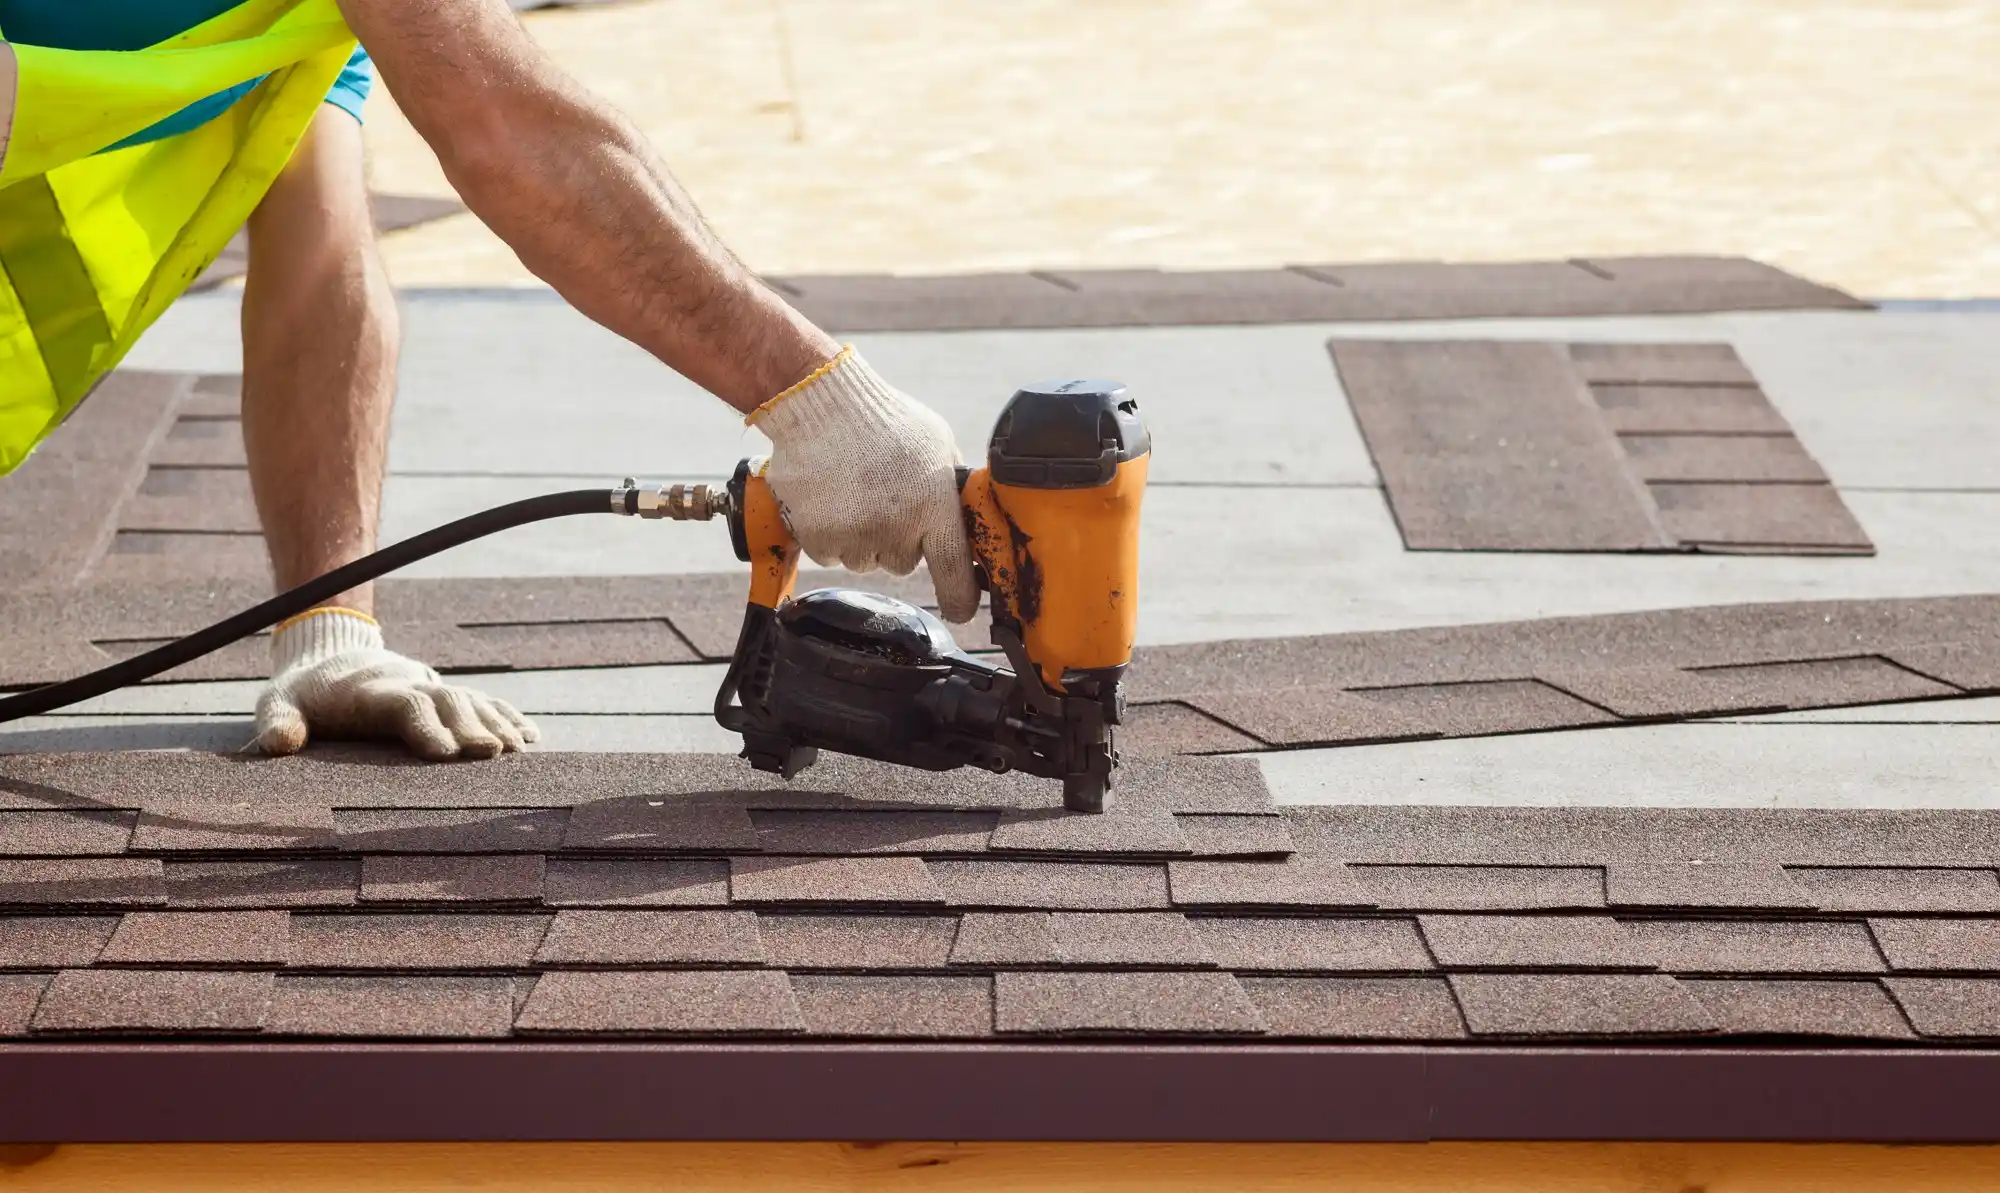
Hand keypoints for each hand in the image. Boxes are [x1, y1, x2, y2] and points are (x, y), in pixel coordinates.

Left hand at [252, 609, 538, 760]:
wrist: (330, 653)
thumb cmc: (301, 694)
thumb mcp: (276, 703)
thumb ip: (278, 722)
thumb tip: (278, 745)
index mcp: (369, 691)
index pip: (403, 703)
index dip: (425, 725)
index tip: (445, 754)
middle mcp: (407, 684)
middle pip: (448, 700)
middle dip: (472, 726)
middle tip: (492, 754)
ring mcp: (430, 686)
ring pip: (470, 699)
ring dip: (496, 723)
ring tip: (518, 750)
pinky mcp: (444, 693)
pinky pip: (484, 701)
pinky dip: (508, 716)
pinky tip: (530, 737)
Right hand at [752, 347, 979, 622]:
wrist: (819, 404)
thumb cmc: (884, 418)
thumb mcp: (936, 443)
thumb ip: (951, 485)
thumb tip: (965, 516)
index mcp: (933, 506)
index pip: (954, 570)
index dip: (960, 598)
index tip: (961, 610)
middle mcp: (895, 529)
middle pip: (903, 563)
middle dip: (897, 540)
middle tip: (886, 499)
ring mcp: (853, 536)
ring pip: (865, 560)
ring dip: (862, 538)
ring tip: (854, 492)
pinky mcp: (817, 538)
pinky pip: (830, 554)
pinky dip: (829, 534)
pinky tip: (830, 497)